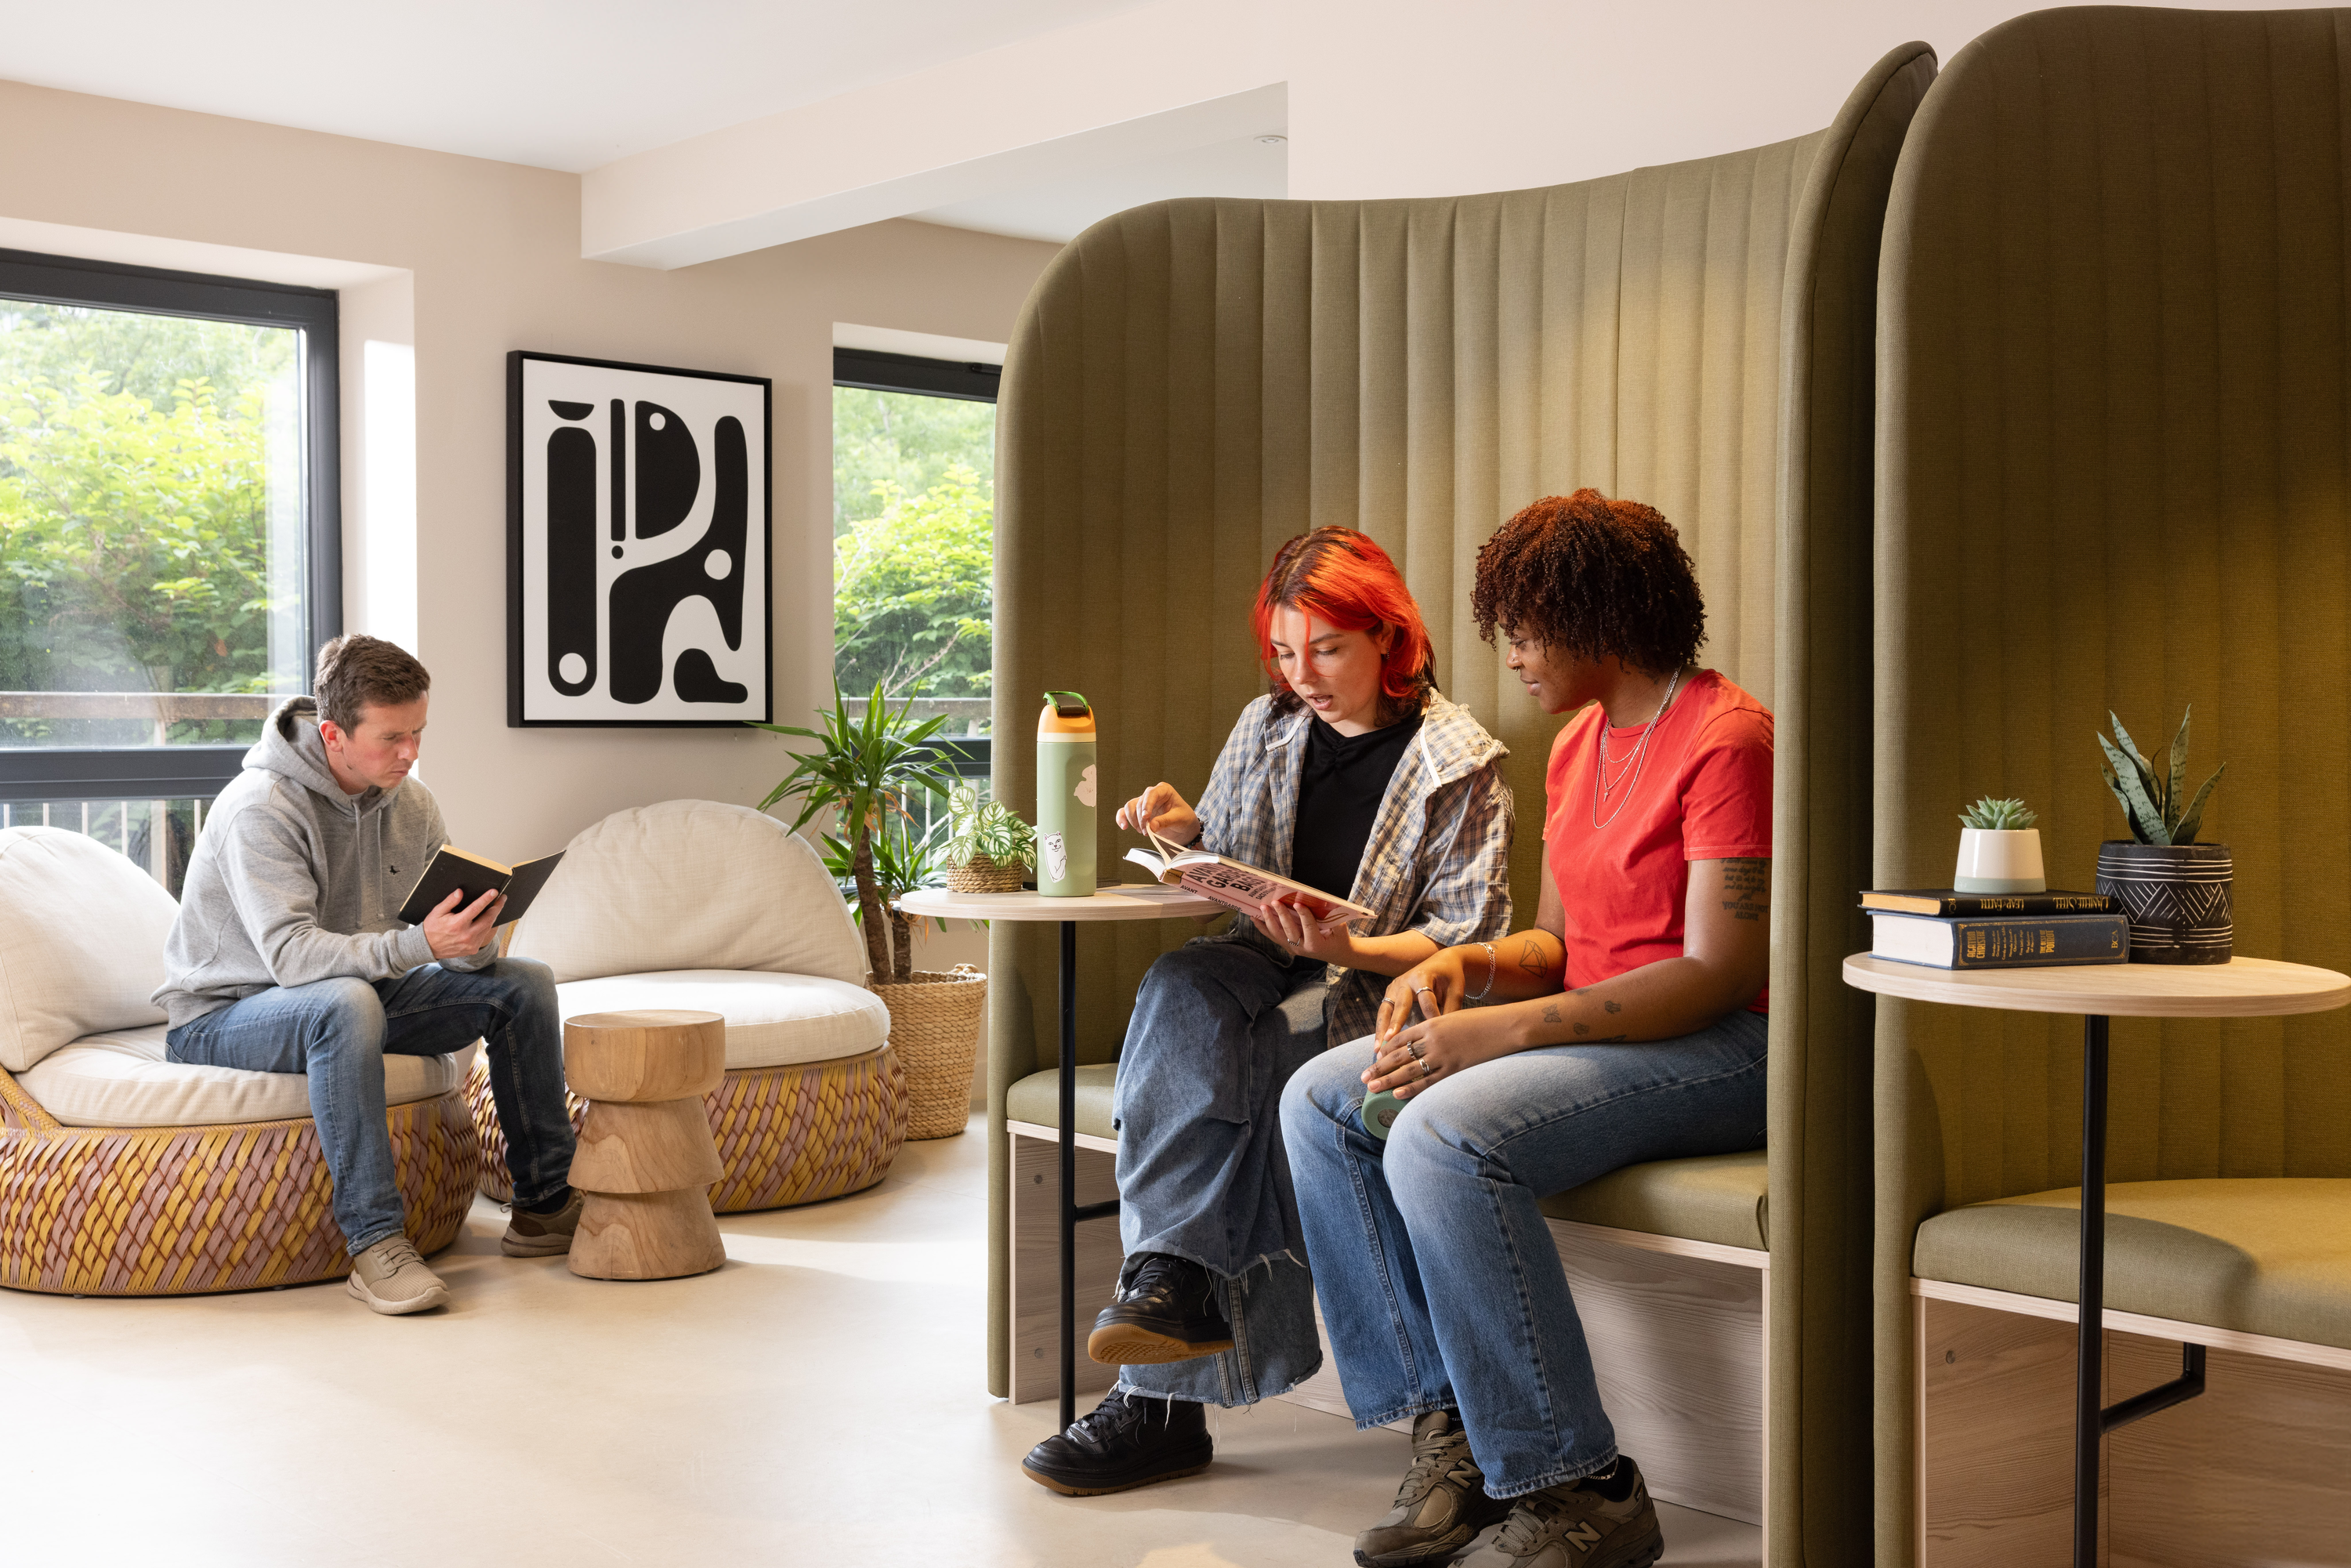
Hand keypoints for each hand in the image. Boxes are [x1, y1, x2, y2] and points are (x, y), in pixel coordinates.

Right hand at [424, 886, 505, 959]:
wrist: (428, 948)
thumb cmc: (432, 928)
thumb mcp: (437, 912)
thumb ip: (449, 901)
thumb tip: (460, 892)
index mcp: (457, 924)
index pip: (476, 908)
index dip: (486, 899)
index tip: (494, 892)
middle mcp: (466, 935)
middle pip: (488, 919)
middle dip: (497, 907)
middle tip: (502, 898)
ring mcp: (471, 944)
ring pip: (488, 927)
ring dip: (493, 917)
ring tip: (497, 907)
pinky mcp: (472, 949)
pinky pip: (484, 936)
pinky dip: (487, 927)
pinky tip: (488, 920)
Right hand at [1116, 781, 1199, 845]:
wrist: (1183, 827)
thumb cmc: (1184, 818)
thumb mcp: (1179, 819)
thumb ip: (1166, 821)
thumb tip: (1152, 826)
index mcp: (1164, 790)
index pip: (1151, 794)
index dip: (1147, 805)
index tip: (1146, 817)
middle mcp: (1152, 794)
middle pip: (1139, 802)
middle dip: (1141, 819)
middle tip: (1147, 831)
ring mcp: (1144, 803)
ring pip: (1130, 807)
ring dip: (1134, 821)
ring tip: (1143, 831)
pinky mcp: (1138, 812)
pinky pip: (1124, 812)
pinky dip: (1122, 819)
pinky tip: (1124, 826)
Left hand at [1248, 894, 1355, 964]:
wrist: (1337, 953)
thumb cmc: (1339, 938)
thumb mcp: (1340, 928)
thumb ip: (1332, 916)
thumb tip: (1321, 899)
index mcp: (1316, 944)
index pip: (1309, 927)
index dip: (1303, 915)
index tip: (1297, 903)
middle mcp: (1302, 949)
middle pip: (1289, 931)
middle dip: (1282, 915)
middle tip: (1275, 902)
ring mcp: (1293, 949)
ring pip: (1278, 935)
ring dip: (1269, 920)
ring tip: (1262, 907)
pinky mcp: (1287, 947)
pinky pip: (1273, 937)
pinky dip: (1263, 927)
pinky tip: (1255, 917)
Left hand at [1363, 1000, 1515, 1099]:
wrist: (1505, 1026)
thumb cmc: (1480, 1022)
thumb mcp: (1452, 1020)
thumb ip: (1435, 1030)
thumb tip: (1420, 1045)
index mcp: (1430, 1024)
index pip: (1400, 1039)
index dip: (1385, 1051)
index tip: (1374, 1059)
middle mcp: (1432, 1039)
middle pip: (1398, 1055)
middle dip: (1379, 1067)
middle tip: (1363, 1077)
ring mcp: (1443, 1055)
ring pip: (1409, 1070)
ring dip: (1388, 1080)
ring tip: (1372, 1088)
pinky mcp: (1455, 1069)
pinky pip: (1428, 1081)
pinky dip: (1411, 1088)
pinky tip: (1397, 1094)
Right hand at [1374, 949, 1469, 1044]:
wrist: (1441, 962)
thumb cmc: (1450, 977)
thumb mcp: (1455, 990)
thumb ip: (1451, 1010)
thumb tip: (1445, 1036)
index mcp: (1423, 976)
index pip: (1426, 999)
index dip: (1431, 1016)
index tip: (1434, 1035)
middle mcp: (1405, 981)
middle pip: (1400, 1004)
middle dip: (1396, 1023)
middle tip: (1391, 1040)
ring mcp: (1394, 987)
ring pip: (1386, 1010)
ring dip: (1382, 1030)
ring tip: (1378, 1049)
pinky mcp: (1390, 994)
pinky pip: (1384, 1013)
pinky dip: (1381, 1029)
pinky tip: (1379, 1047)